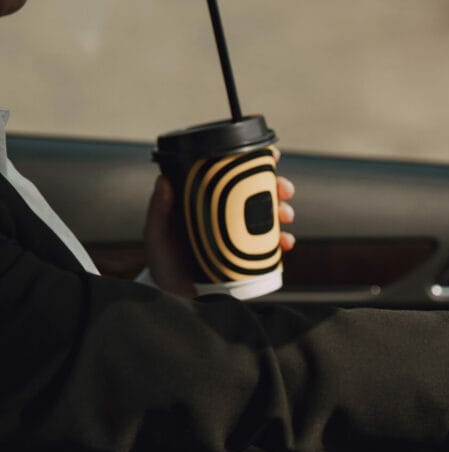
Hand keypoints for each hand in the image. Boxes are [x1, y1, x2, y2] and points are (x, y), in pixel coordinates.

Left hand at [144, 147, 296, 297]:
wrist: (174, 296)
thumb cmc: (163, 261)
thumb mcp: (158, 234)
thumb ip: (160, 210)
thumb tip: (164, 180)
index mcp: (208, 201)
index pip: (233, 174)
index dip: (256, 162)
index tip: (273, 155)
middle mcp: (227, 214)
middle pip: (259, 192)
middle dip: (278, 187)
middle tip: (285, 191)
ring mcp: (240, 235)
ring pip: (270, 216)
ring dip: (284, 212)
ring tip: (286, 217)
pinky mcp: (249, 256)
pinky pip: (272, 245)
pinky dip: (283, 241)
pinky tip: (286, 243)